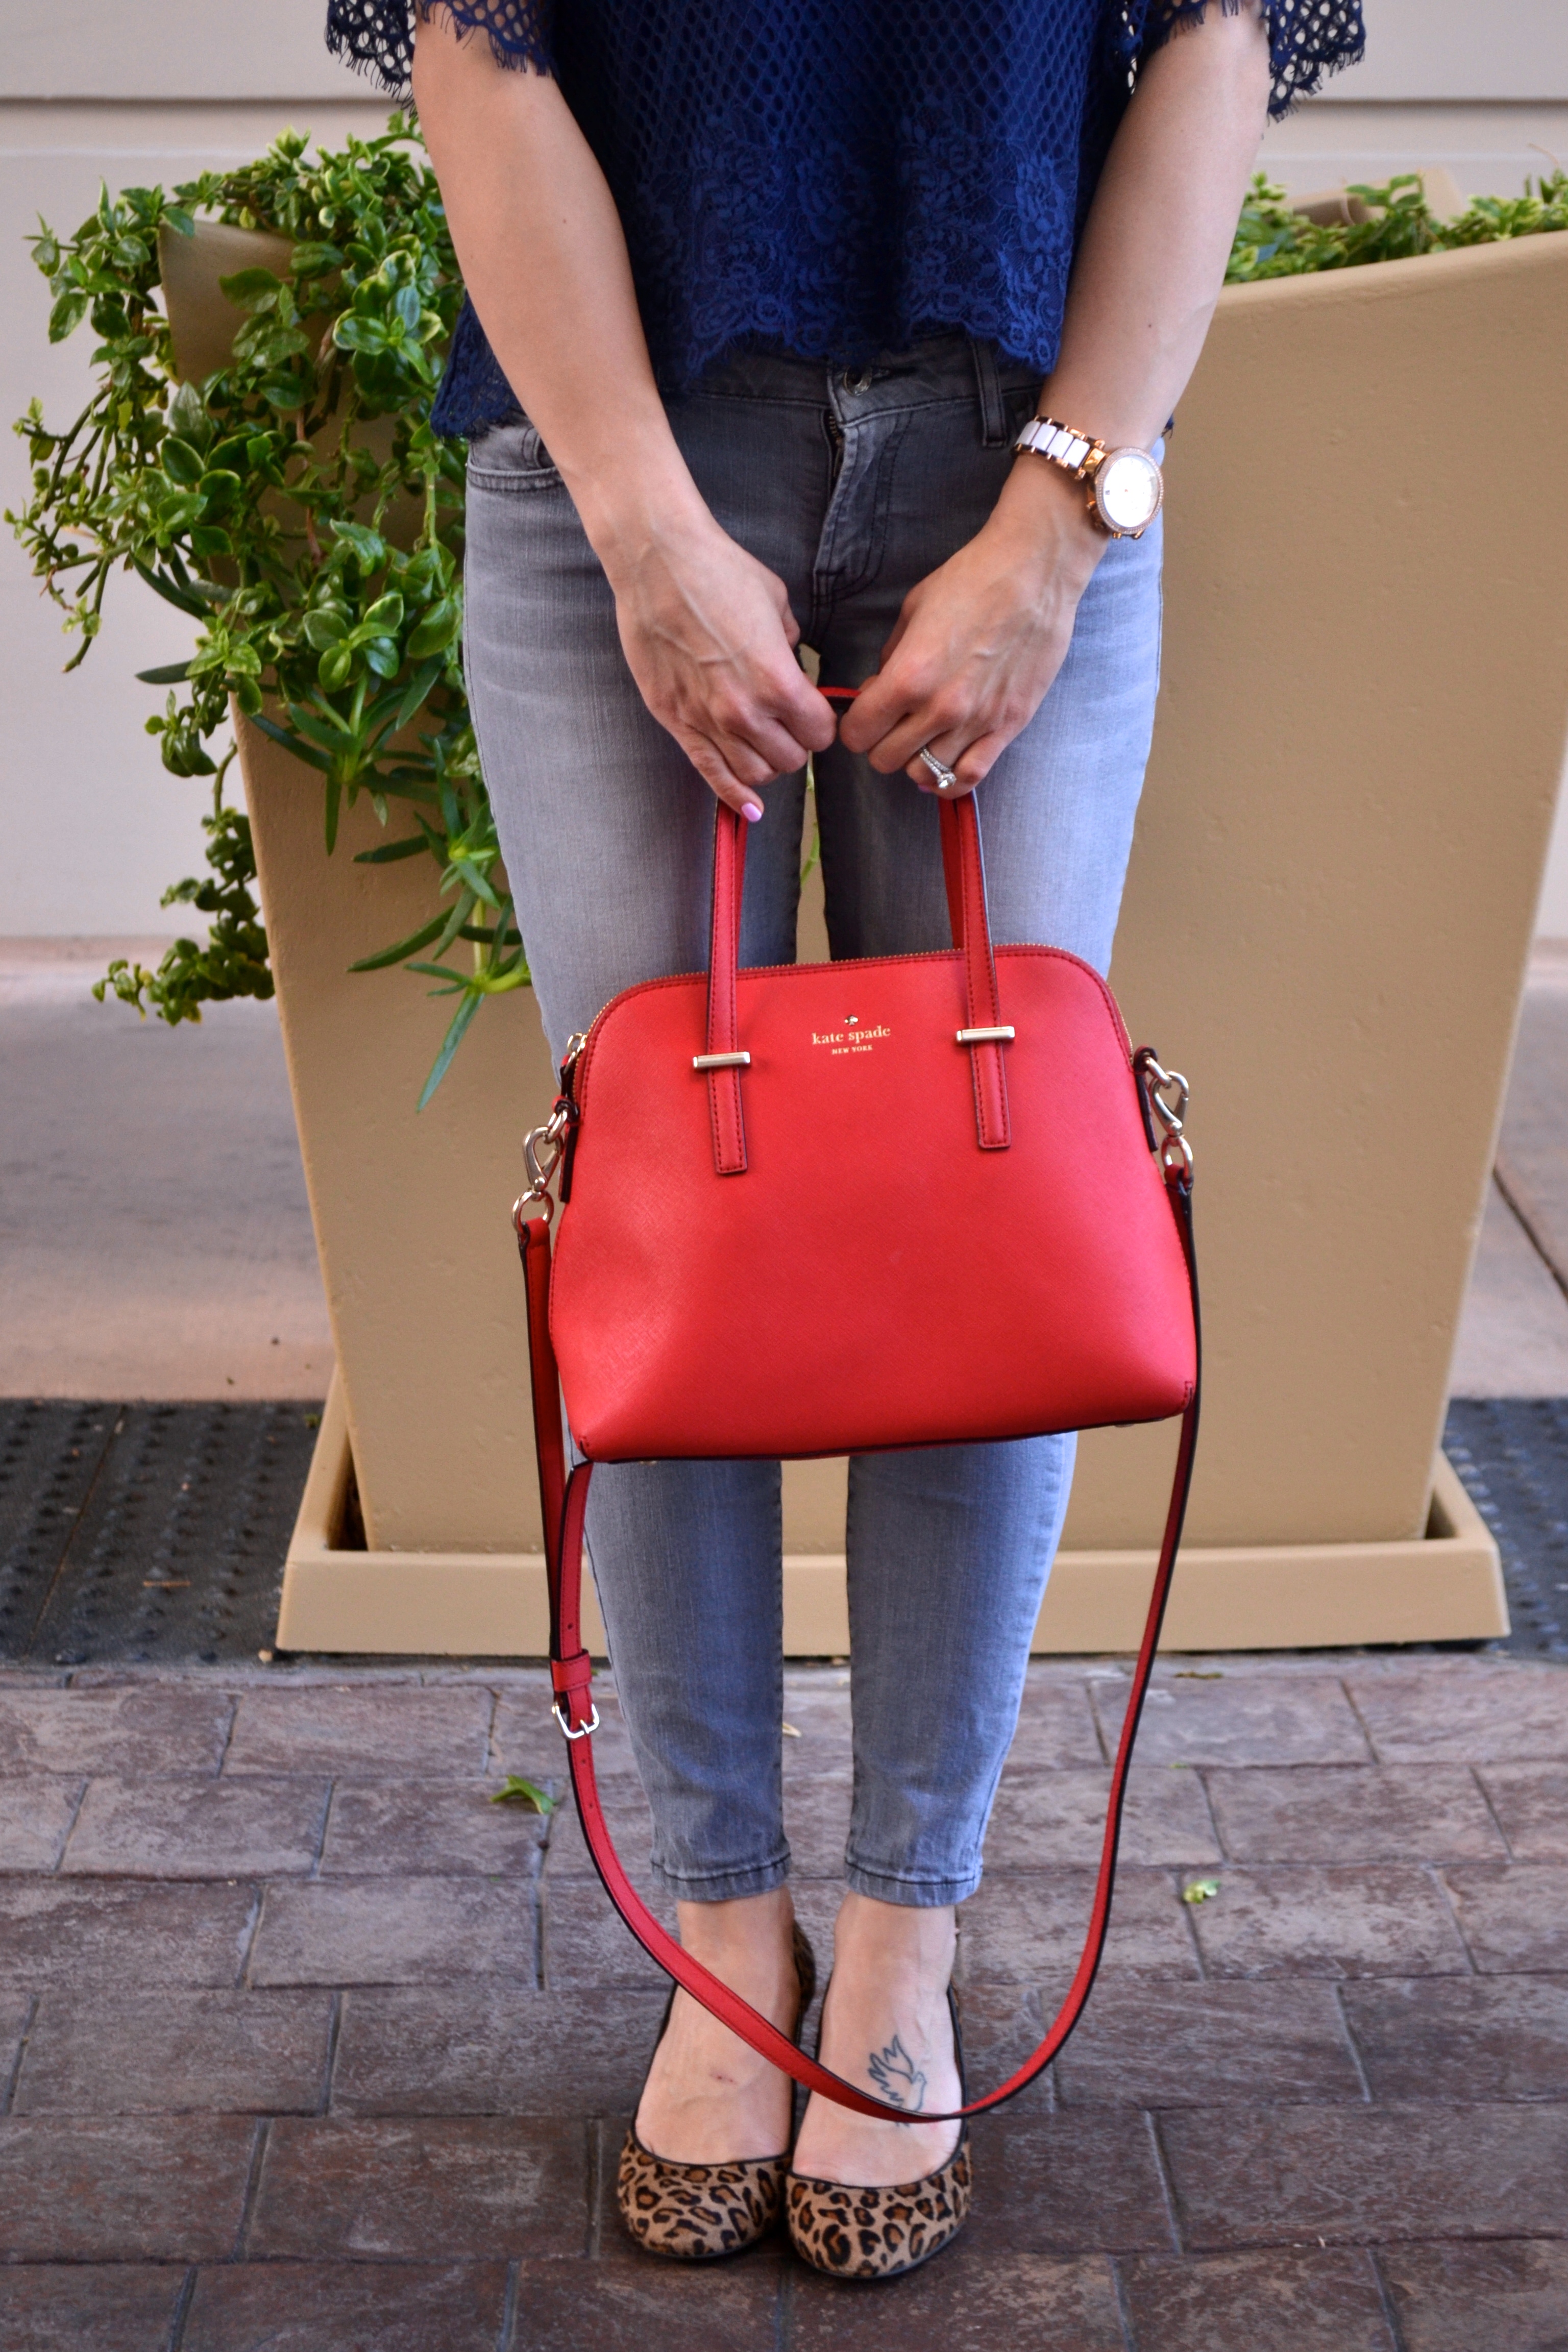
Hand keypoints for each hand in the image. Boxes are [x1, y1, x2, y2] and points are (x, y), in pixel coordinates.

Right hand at [597, 500, 836, 818]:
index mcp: (778, 683)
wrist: (657, 562)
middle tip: (790, 725)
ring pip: (754, 774)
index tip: (815, 712)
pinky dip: (732, 796)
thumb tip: (792, 659)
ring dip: (768, 765)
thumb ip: (790, 645)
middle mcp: (744, 712)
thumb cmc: (719, 572)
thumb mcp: (777, 604)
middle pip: (790, 759)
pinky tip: (749, 809)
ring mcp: (706, 720)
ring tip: (766, 746)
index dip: (822, 723)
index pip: (820, 733)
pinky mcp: (675, 721)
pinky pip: (710, 773)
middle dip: (796, 744)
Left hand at [838, 460, 1105, 796]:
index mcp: (909, 676)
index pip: (858, 734)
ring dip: (914, 758)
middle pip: (885, 759)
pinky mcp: (1008, 726)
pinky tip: (943, 764)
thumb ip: (892, 658)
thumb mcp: (913, 610)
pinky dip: (949, 780)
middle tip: (893, 721)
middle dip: (880, 742)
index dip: (855, 725)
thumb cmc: (973, 580)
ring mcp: (976, 722)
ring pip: (923, 774)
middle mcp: (940, 708)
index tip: (865, 712)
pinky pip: (969, 778)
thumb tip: (881, 688)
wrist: (1035, 572)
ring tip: (922, 735)